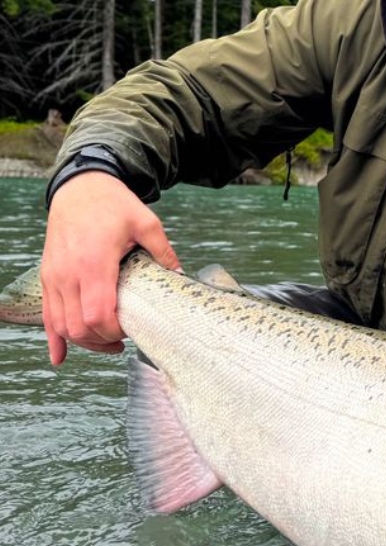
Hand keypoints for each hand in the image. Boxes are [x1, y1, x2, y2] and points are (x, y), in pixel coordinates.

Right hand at [40, 172, 181, 364]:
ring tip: (108, 343)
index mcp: (94, 263)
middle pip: (79, 327)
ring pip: (61, 326)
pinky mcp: (48, 277)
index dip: (114, 331)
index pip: (97, 315)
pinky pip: (46, 315)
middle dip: (102, 340)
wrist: (79, 188)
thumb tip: (179, 274)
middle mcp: (68, 274)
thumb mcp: (146, 222)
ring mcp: (54, 277)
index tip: (132, 330)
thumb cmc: (112, 204)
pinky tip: (60, 357)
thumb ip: (163, 250)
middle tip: (124, 340)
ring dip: (84, 341)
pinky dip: (54, 338)